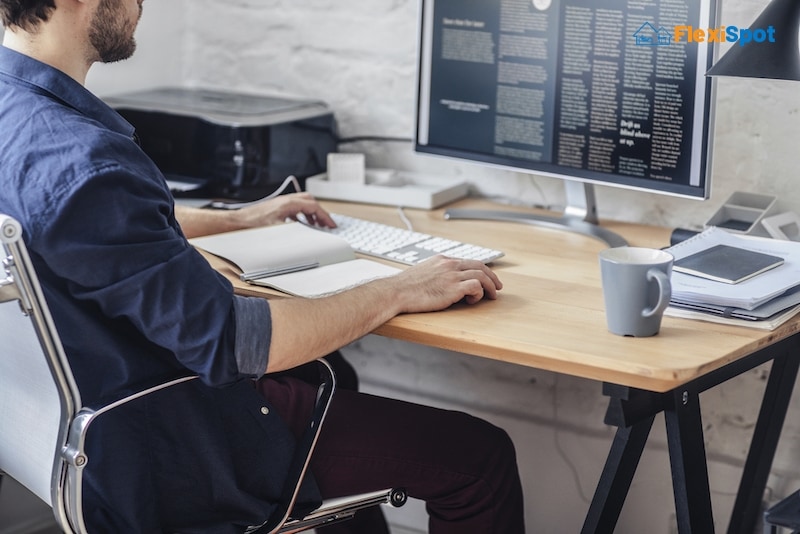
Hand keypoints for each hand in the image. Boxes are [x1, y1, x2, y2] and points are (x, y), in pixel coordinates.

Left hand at [232, 193, 336, 228]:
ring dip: (311, 213)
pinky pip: (294, 207)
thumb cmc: (253, 225)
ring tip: (315, 224)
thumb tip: (310, 234)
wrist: (237, 223)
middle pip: (310, 201)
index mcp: (288, 203)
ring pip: (302, 203)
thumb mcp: (279, 230)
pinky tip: (300, 224)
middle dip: (320, 212)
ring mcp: (280, 203)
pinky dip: (301, 214)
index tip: (331, 224)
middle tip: (326, 223)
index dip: (325, 216)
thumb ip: (297, 230)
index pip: (313, 206)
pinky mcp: (275, 207)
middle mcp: (285, 200)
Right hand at [385, 255, 502, 312]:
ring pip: (481, 276)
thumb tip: (442, 283)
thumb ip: (435, 274)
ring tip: (492, 296)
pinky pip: (475, 287)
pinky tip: (472, 300)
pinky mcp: (452, 288)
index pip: (468, 261)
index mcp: (442, 260)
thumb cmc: (404, 287)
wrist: (396, 292)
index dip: (481, 270)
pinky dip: (479, 294)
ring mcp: (451, 275)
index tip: (487, 278)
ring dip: (490, 287)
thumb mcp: (422, 273)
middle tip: (498, 287)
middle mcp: (449, 264)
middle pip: (480, 266)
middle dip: (492, 277)